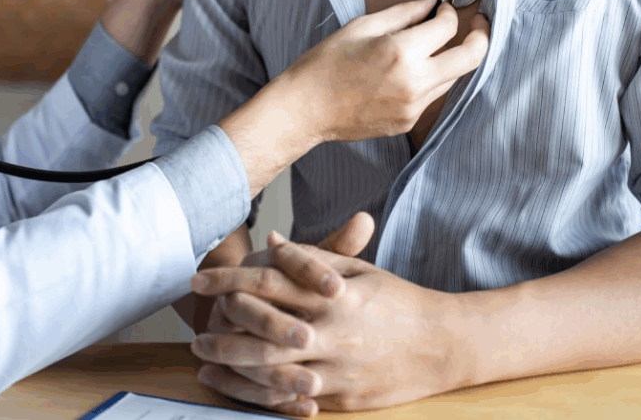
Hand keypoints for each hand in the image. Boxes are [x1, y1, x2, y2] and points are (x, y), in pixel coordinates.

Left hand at [190, 221, 471, 416]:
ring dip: (231, 368)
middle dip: (220, 330)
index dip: (228, 279)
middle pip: (260, 329)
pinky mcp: (343, 397)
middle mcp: (331, 330)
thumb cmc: (399, 301)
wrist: (445, 343)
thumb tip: (273, 241)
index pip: (268, 281)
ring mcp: (337, 367)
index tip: (198, 280)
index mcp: (333, 293)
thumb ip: (313, 258)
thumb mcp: (359, 271)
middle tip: (195, 331)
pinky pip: (292, 399)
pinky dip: (260, 396)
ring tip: (203, 362)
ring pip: (270, 370)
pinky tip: (237, 390)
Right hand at [280, 0, 489, 143]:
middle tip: (478, 24)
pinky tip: (407, 73)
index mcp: (400, 52)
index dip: (450, 12)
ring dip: (451, 59)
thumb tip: (432, 1)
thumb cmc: (325, 65)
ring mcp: (413, 107)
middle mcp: (414, 82)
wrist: (305, 109)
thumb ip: (404, 13)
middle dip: (480, 36)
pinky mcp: (408, 122)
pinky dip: (429, 80)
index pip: (448, 28)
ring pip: (453, 79)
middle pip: (471, 58)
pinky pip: (432, 96)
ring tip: (434, 47)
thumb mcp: (363, 27)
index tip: (444, 8)